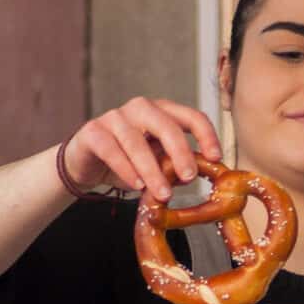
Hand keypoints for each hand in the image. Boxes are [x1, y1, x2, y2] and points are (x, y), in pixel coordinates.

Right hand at [61, 97, 220, 201]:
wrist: (87, 165)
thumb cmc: (129, 163)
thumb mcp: (158, 165)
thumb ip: (176, 166)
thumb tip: (197, 177)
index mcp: (163, 112)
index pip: (191, 116)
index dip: (206, 135)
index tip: (216, 158)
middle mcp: (140, 109)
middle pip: (165, 124)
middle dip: (180, 152)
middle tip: (190, 178)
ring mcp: (114, 117)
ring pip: (137, 141)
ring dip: (152, 170)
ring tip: (164, 194)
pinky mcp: (92, 132)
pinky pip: (111, 150)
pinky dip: (126, 169)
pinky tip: (136, 186)